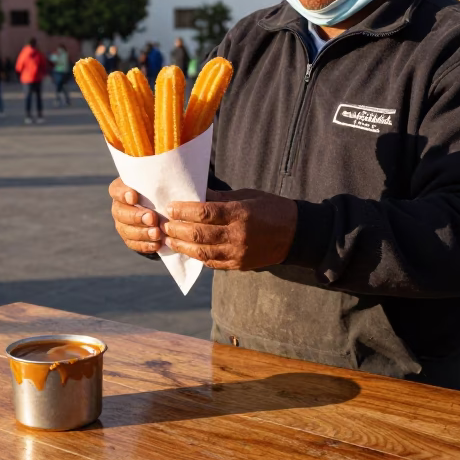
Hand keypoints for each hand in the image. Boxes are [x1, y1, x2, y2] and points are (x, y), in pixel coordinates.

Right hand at [109, 178, 161, 254]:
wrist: (161, 210)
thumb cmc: (159, 192)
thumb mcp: (156, 186)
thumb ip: (156, 185)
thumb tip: (168, 183)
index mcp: (122, 190)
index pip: (116, 190)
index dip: (123, 194)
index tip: (134, 197)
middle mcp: (119, 207)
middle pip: (120, 212)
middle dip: (136, 217)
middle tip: (152, 218)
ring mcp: (122, 224)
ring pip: (126, 230)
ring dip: (142, 233)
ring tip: (157, 234)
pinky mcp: (128, 238)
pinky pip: (133, 243)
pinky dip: (145, 245)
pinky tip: (156, 244)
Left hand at [163, 189, 297, 270]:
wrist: (296, 234)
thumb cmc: (270, 209)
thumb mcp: (247, 196)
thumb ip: (221, 198)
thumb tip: (196, 193)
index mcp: (240, 213)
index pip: (205, 212)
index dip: (184, 211)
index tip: (171, 207)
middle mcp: (238, 235)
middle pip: (199, 234)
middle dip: (177, 229)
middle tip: (164, 225)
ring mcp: (238, 253)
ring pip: (202, 252)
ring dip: (182, 246)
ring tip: (170, 240)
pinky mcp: (239, 265)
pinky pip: (213, 263)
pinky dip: (197, 256)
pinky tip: (188, 250)